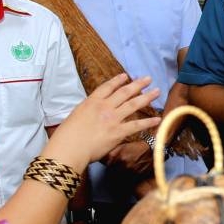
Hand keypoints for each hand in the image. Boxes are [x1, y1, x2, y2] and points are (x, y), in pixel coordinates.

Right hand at [43, 74, 160, 171]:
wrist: (70, 147)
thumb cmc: (66, 135)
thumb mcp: (75, 115)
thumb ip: (87, 111)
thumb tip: (91, 113)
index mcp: (91, 102)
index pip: (107, 87)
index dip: (117, 81)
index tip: (125, 76)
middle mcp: (104, 107)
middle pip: (124, 92)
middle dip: (138, 84)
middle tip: (148, 79)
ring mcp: (113, 118)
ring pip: (133, 104)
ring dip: (146, 97)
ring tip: (157, 91)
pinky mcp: (118, 132)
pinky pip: (136, 125)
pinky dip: (148, 122)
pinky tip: (157, 120)